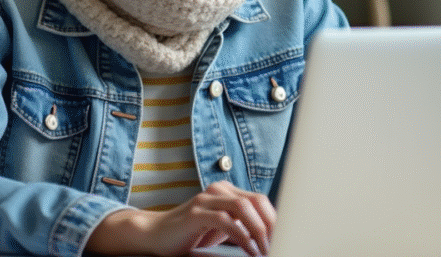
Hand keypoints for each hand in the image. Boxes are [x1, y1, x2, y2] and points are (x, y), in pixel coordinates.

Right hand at [86, 181, 274, 256]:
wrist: (154, 235)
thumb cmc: (190, 234)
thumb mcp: (221, 229)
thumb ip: (242, 227)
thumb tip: (270, 240)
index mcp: (228, 191)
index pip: (261, 200)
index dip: (276, 219)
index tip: (286, 238)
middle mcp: (219, 190)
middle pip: (257, 201)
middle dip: (272, 225)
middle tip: (279, 244)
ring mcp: (206, 199)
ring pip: (244, 208)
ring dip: (260, 231)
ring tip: (266, 250)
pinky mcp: (196, 213)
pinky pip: (226, 221)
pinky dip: (242, 237)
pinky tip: (249, 250)